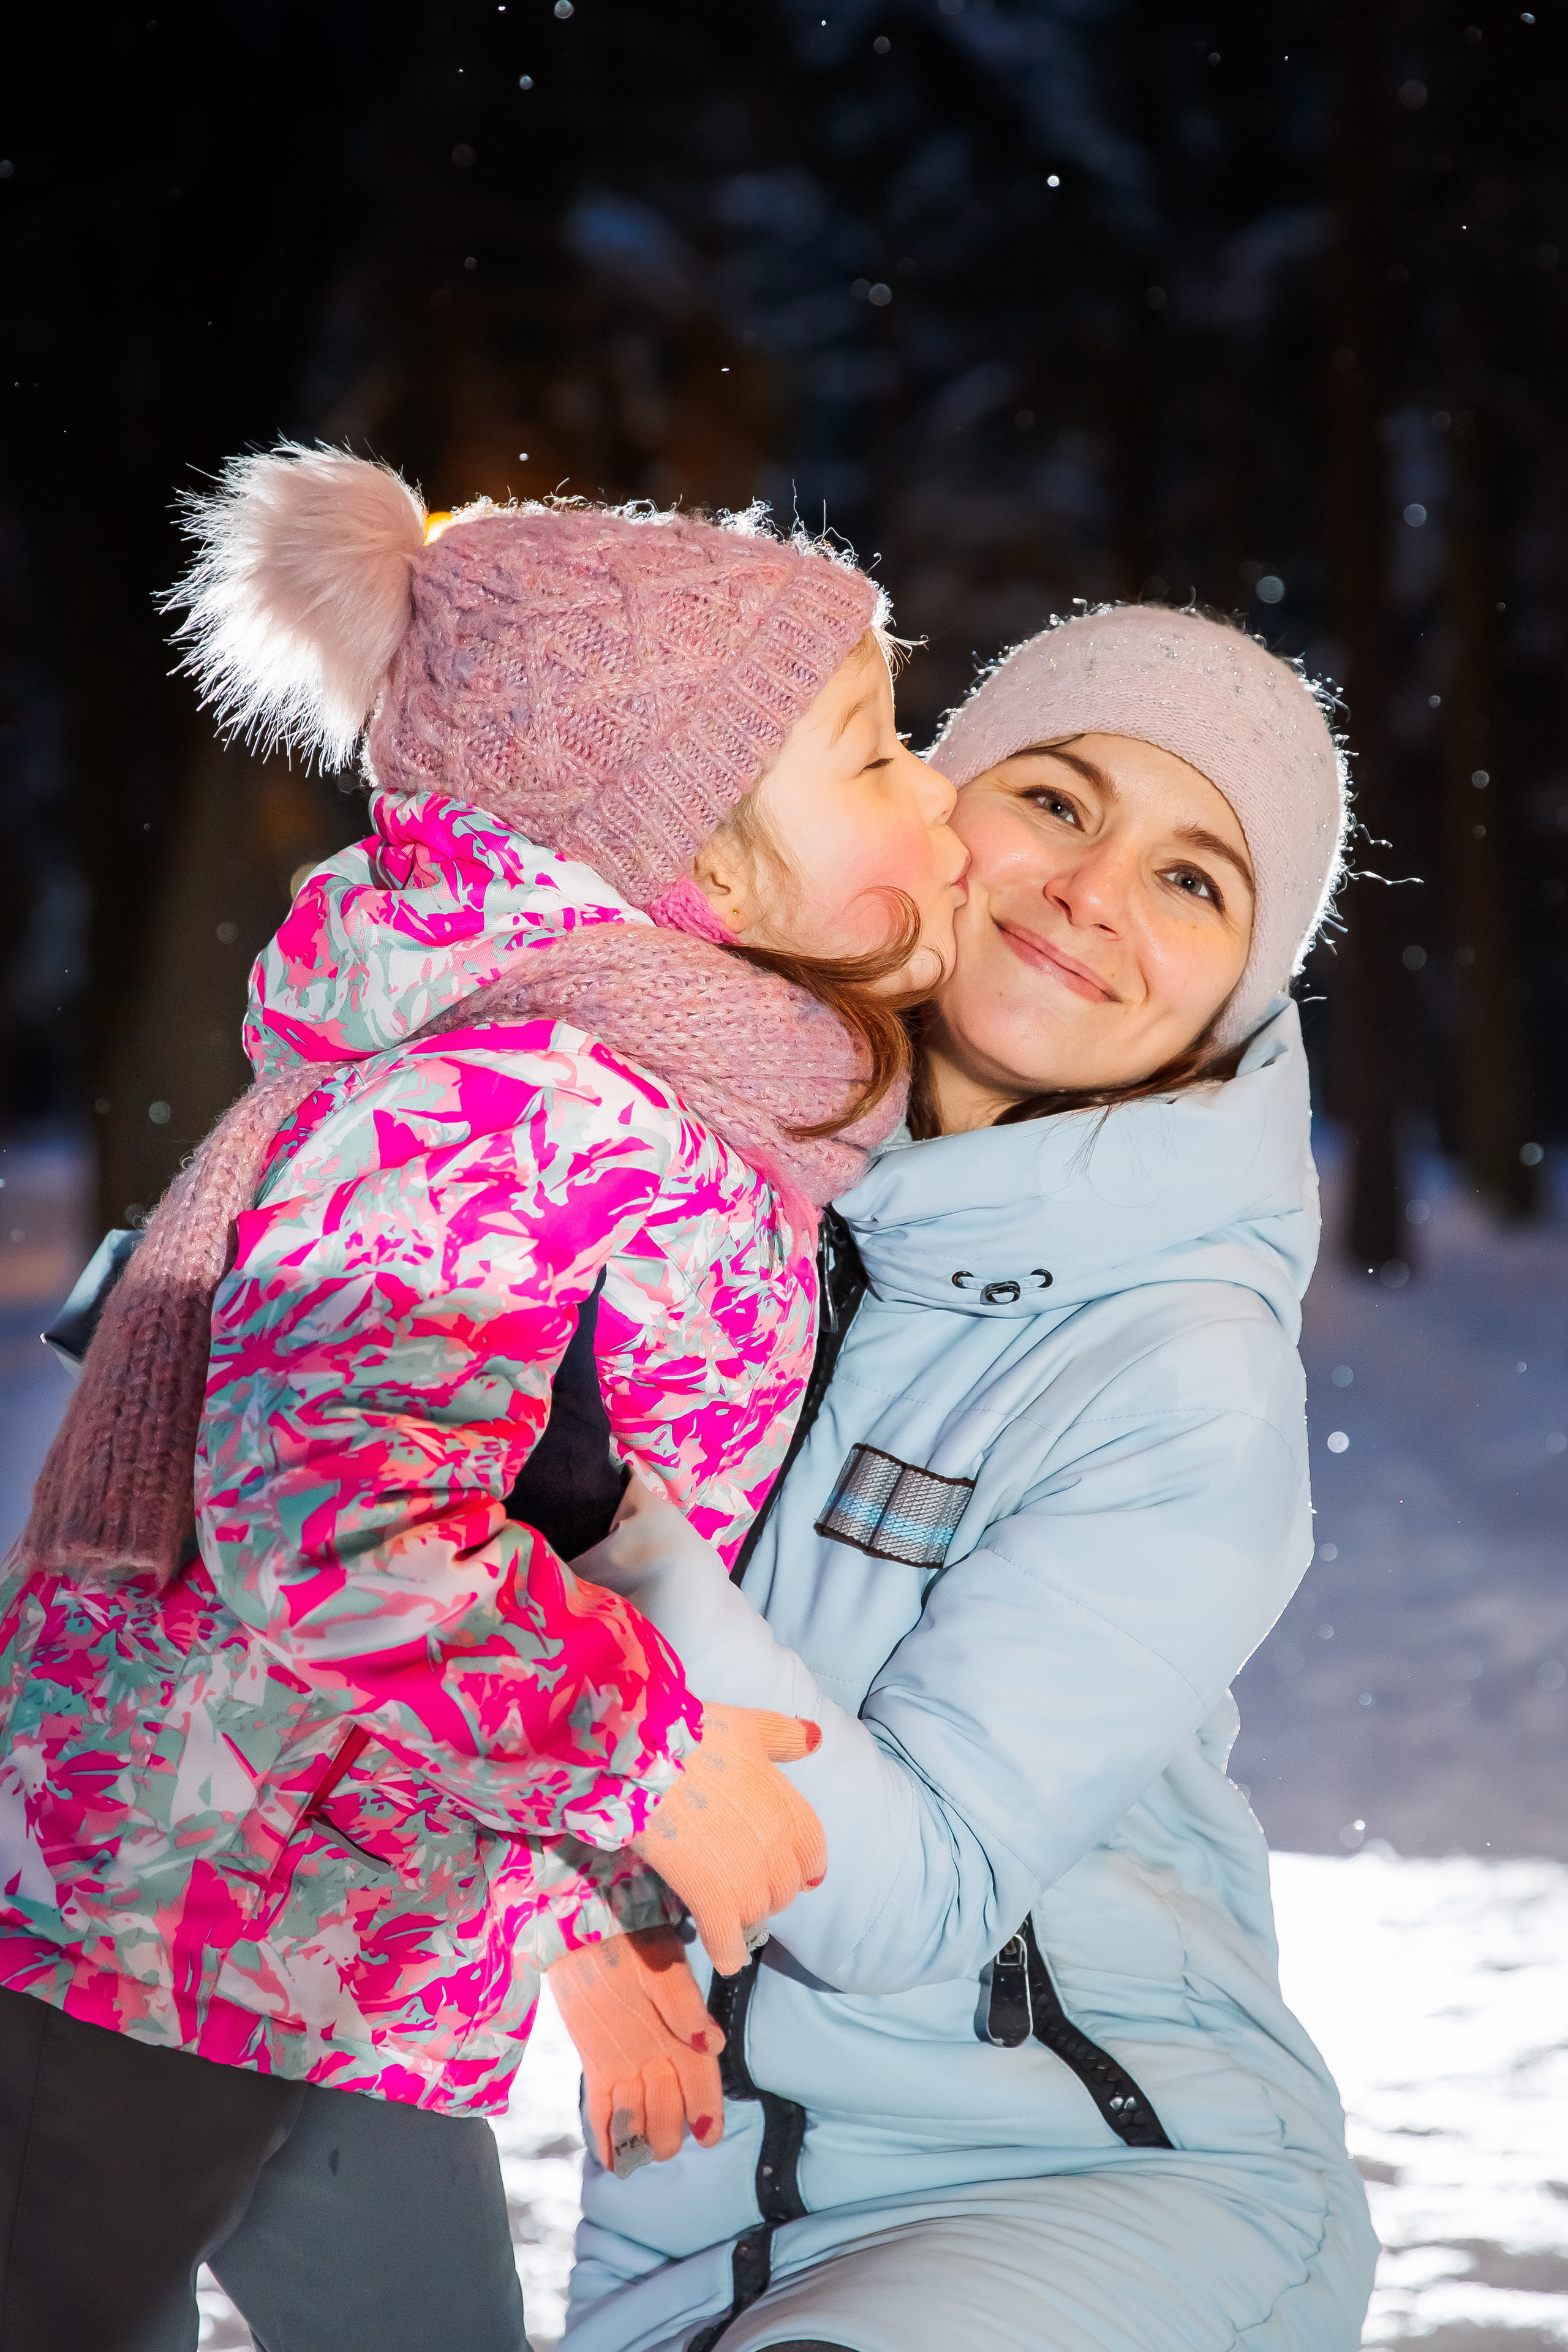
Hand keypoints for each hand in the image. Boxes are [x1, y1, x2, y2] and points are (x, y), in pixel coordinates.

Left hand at [547, 1928, 724, 2175]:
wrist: (588, 1930)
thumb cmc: (634, 1942)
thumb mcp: (662, 1968)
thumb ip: (684, 2005)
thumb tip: (713, 2045)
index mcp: (682, 2033)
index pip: (702, 2081)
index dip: (707, 2110)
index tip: (708, 2137)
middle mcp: (658, 2054)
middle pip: (670, 2107)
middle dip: (667, 2130)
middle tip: (657, 2145)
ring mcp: (626, 2062)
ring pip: (638, 2114)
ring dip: (638, 2139)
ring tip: (633, 2160)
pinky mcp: (597, 2064)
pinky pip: (603, 2107)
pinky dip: (605, 2135)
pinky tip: (608, 2161)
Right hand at [630, 1704, 825, 1975]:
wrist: (648, 1763)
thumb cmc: (695, 1738)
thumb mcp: (750, 1727)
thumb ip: (786, 1737)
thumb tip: (818, 1737)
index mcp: (789, 1809)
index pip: (813, 1852)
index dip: (801, 1863)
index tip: (790, 1869)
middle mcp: (777, 1848)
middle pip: (786, 1889)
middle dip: (769, 1887)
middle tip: (741, 1878)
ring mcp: (746, 1878)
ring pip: (759, 1914)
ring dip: (745, 1913)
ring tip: (724, 1904)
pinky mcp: (712, 1901)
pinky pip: (729, 1943)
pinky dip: (729, 1952)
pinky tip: (726, 1955)